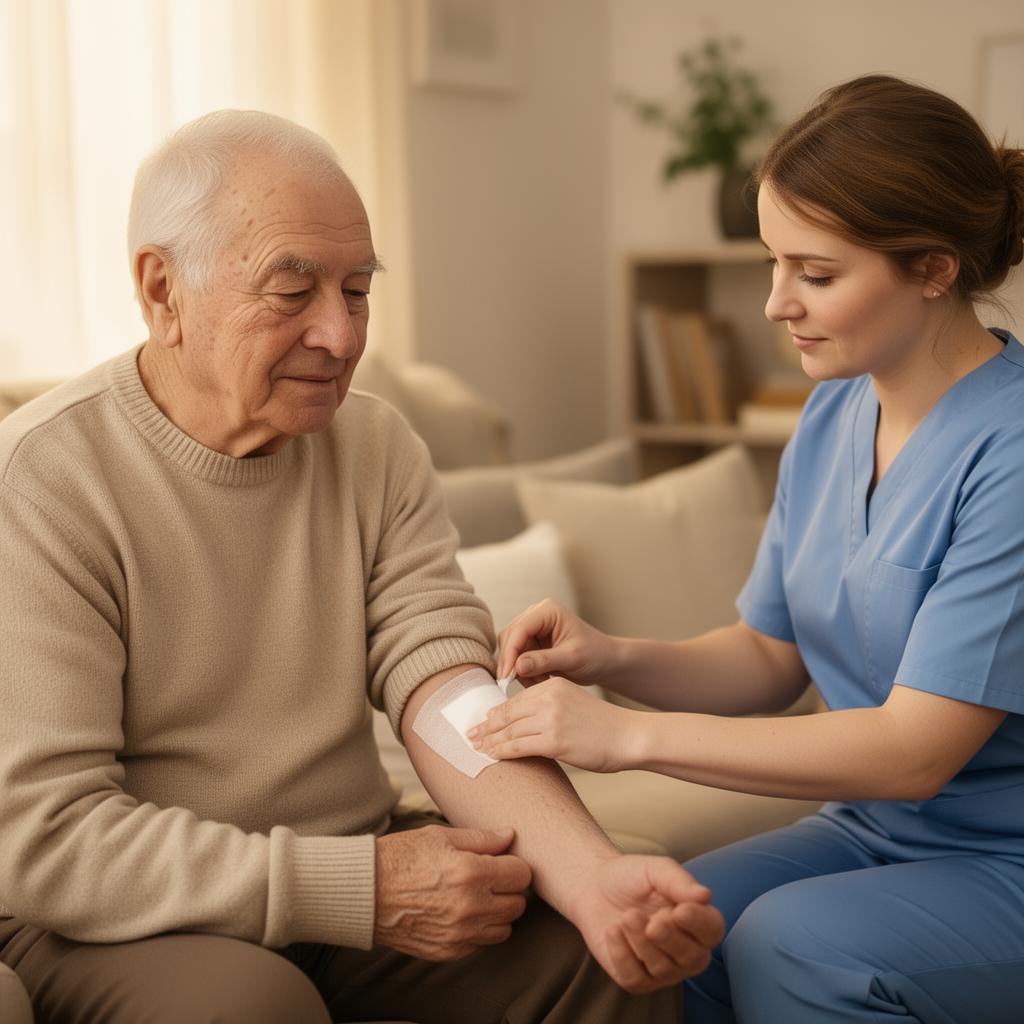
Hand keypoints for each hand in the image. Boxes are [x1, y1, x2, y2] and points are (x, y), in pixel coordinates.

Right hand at [374, 824, 531, 959]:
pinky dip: (478, 930)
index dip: (513, 865)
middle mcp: (471, 907)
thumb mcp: (440, 836)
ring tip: (476, 897)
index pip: (521, 874)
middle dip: (509, 889)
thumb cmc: (401, 857)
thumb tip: (510, 836)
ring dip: (497, 912)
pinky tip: (461, 913)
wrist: (364, 892)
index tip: (502, 862)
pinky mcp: (449, 951)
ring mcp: (461, 933)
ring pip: (505, 928)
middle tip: (491, 878)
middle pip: (518, 904)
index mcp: (471, 872)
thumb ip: (482, 838)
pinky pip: (482, 944)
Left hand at [470, 677, 639, 771]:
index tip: (483, 722)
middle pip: (507, 714)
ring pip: (509, 731)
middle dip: (486, 727)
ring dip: (489, 741)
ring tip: (476, 749)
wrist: (629, 736)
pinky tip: (491, 757)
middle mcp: (549, 698)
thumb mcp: (573, 703)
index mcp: (553, 685)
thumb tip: (522, 723)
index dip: (496, 714)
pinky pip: (518, 747)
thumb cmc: (604, 725)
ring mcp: (551, 719)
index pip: (515, 700)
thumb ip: (549, 706)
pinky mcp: (554, 741)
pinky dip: (501, 752)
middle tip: (470, 736)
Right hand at [497, 598, 617, 686]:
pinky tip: (540, 681)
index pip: (520, 629)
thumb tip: (517, 666)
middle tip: (524, 684)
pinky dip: (524, 672)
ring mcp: (533, 629)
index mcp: (548, 610)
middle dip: (514, 663)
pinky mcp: (532, 642)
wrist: (605, 661)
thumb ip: (543, 661)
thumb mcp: (571, 658)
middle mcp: (537, 615)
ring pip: (511, 650)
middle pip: (510, 638)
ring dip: (519, 670)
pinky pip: (517, 658)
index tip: (507, 675)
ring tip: (540, 682)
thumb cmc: (595, 654)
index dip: (510, 652)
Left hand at [567, 855, 724, 992]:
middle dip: (670, 939)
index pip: (712, 930)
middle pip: (692, 957)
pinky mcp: (636, 979)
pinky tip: (613, 931)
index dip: (699, 924)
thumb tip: (705, 895)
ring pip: (662, 969)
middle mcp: (686, 950)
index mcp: (697, 921)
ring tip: (626, 916)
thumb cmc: (632, 877)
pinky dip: (622, 954)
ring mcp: (663, 969)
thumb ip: (679, 881)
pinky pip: (635, 978)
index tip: (679, 910)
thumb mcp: (655, 870)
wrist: (593, 886)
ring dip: (642, 941)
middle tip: (651, 920)